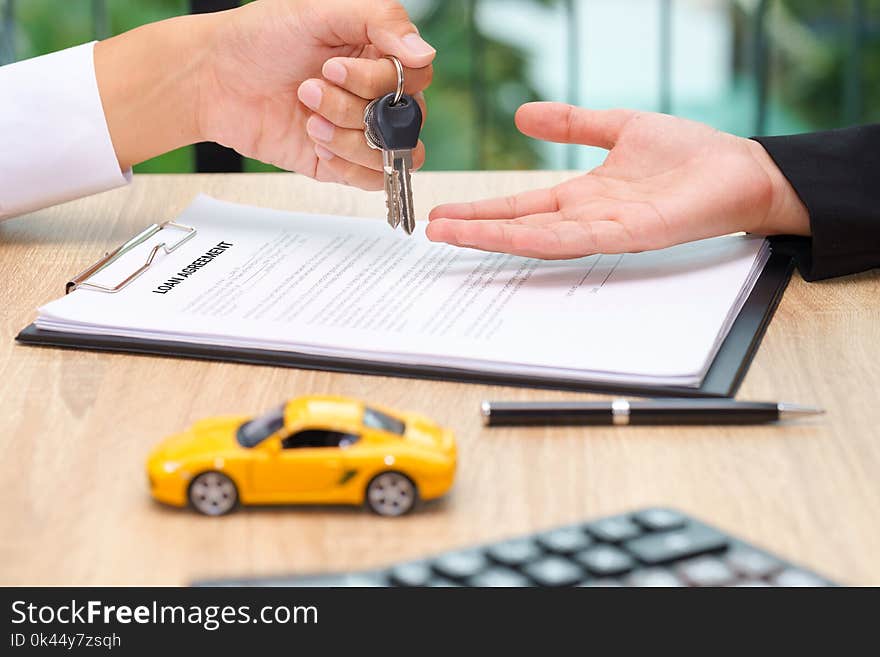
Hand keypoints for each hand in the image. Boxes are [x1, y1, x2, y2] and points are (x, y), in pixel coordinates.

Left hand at [95, 0, 433, 188]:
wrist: (212, 80)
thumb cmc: (259, 39)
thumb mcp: (320, 10)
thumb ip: (382, 21)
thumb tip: (425, 54)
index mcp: (377, 53)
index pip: (415, 77)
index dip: (379, 79)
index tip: (334, 66)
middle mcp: (374, 94)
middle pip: (406, 118)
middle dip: (355, 106)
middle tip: (310, 88)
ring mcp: (359, 130)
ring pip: (392, 151)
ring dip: (346, 135)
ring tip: (308, 115)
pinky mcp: (341, 163)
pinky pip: (372, 179)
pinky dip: (346, 165)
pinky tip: (315, 141)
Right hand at [426, 102, 809, 257]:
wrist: (741, 170)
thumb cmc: (689, 154)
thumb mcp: (619, 127)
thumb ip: (573, 124)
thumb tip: (523, 115)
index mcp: (583, 195)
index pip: (522, 204)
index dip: (483, 209)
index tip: (447, 211)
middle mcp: (586, 217)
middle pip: (519, 226)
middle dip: (475, 229)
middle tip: (432, 231)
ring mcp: (604, 230)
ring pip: (536, 238)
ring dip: (492, 239)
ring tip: (451, 236)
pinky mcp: (627, 235)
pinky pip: (574, 240)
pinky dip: (536, 240)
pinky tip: (505, 239)